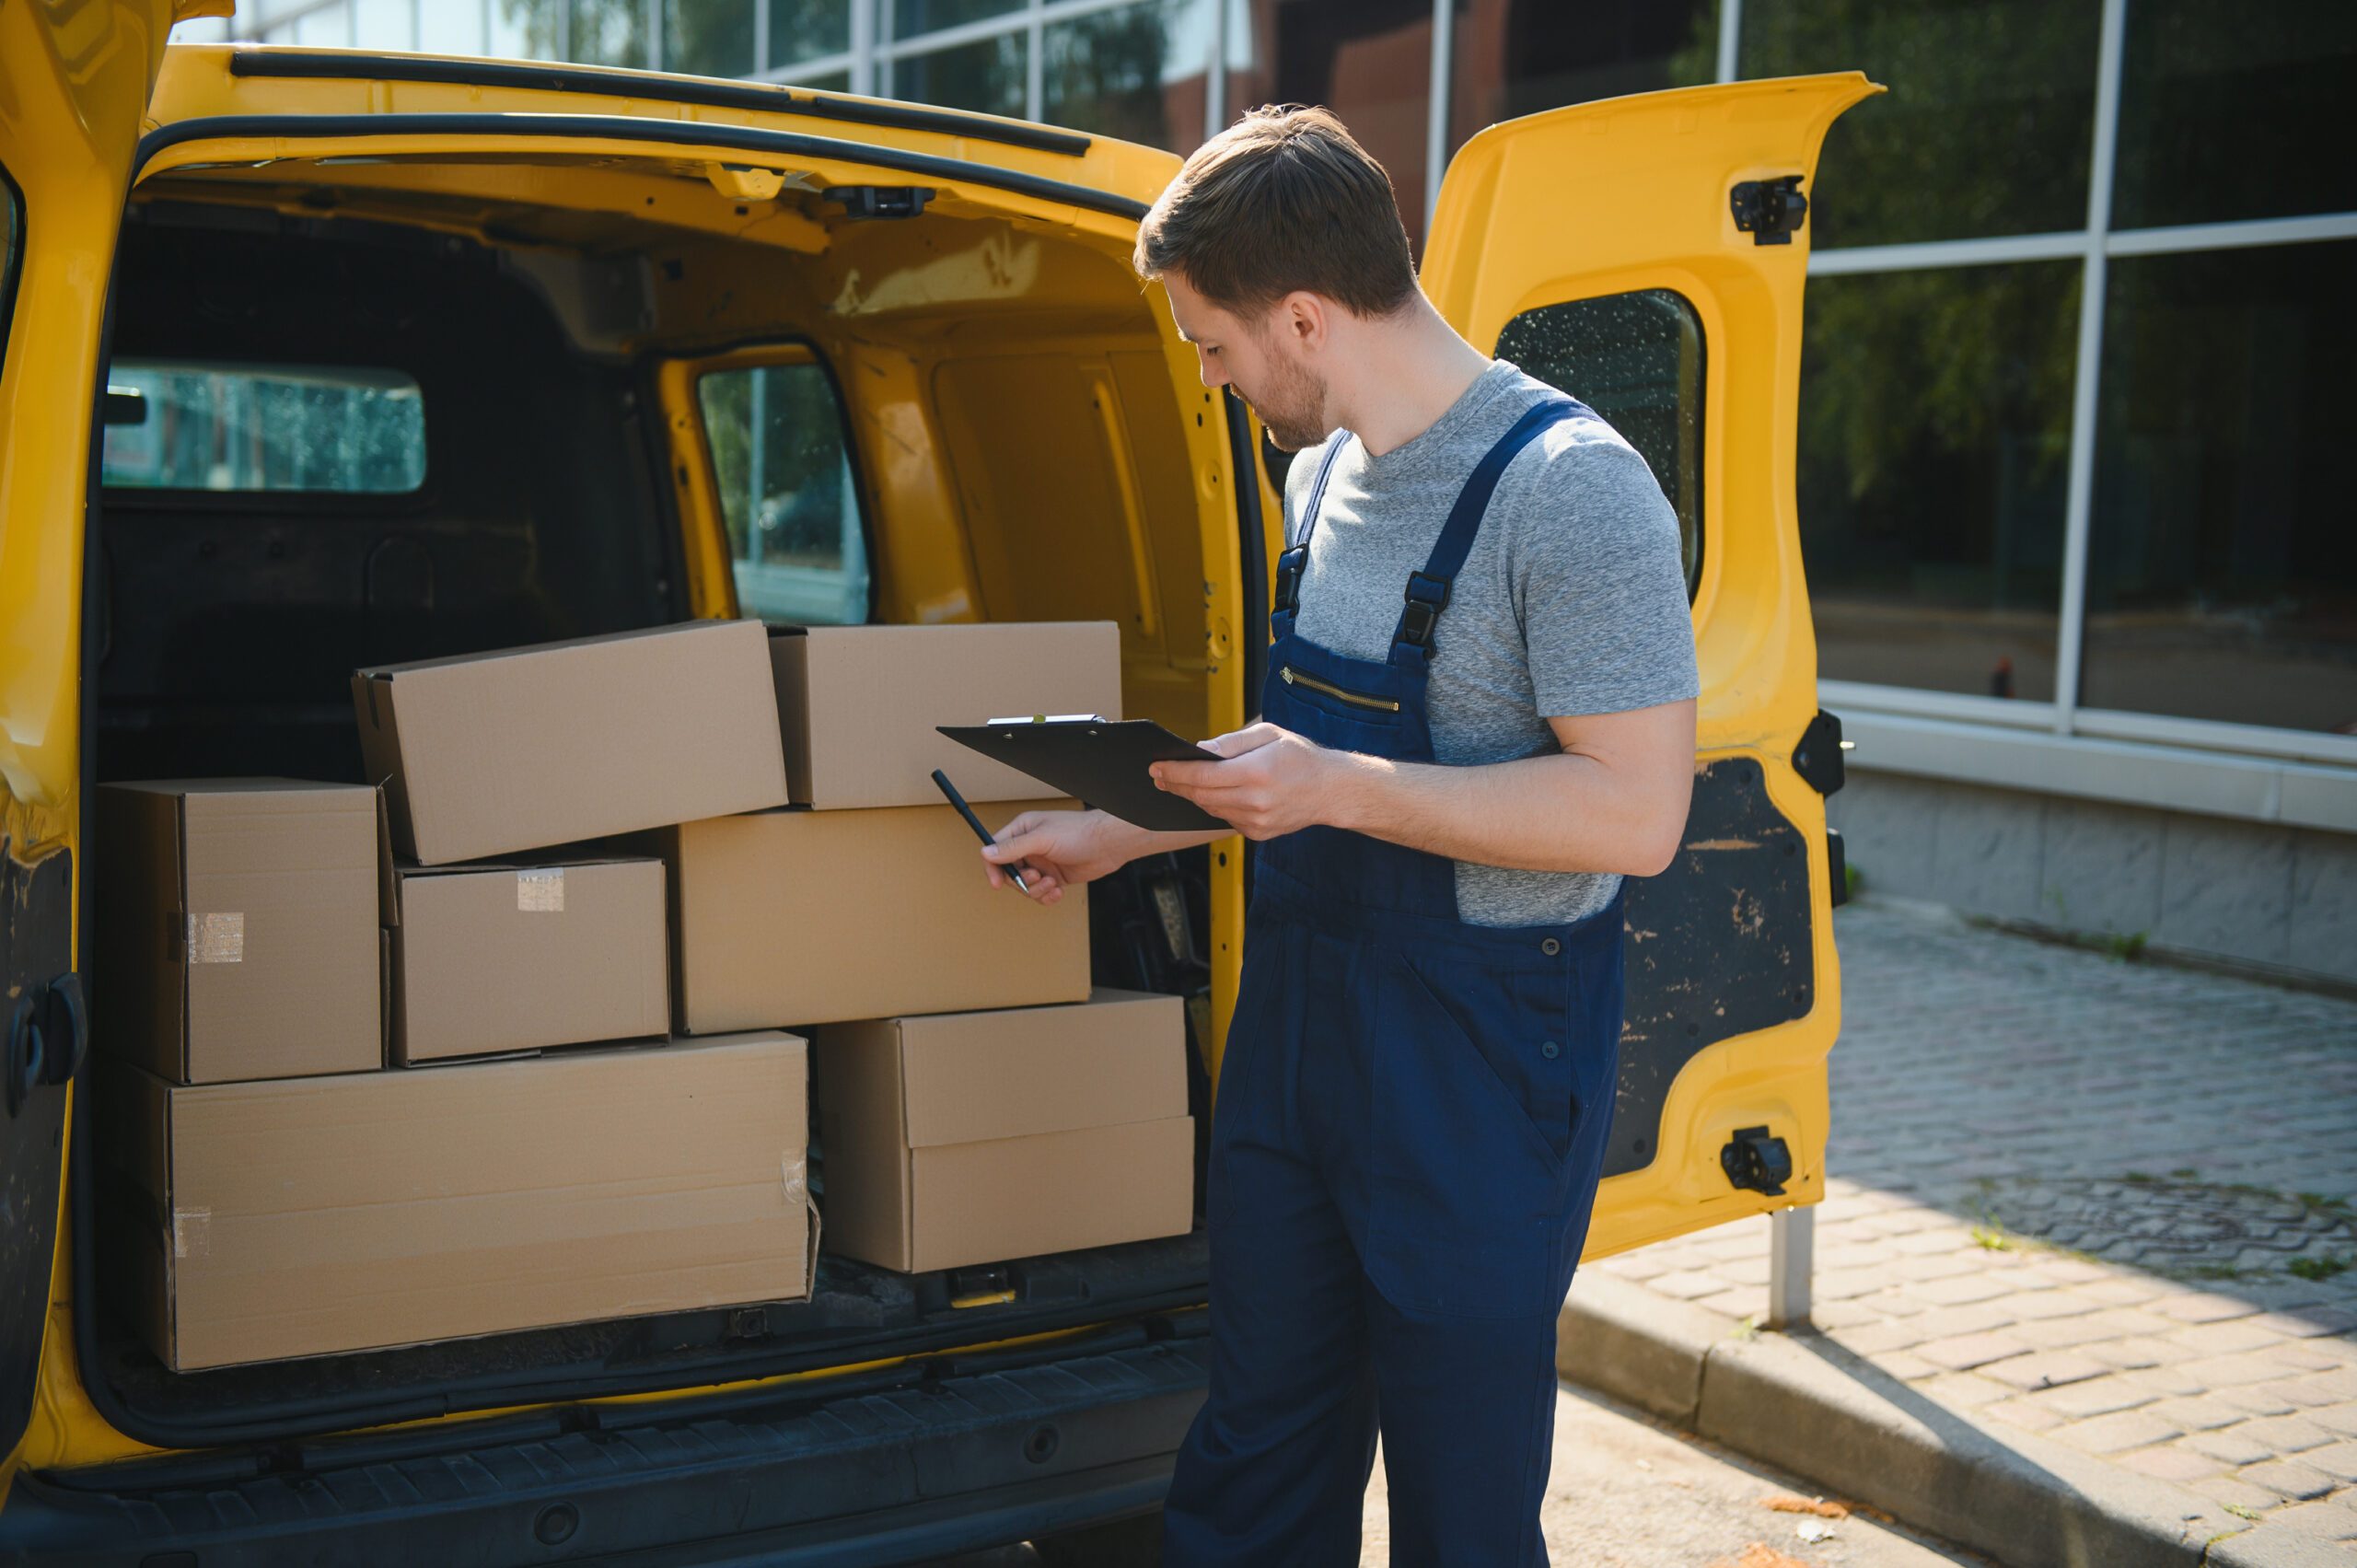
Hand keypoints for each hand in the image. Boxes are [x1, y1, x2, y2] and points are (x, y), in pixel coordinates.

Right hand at [980, 807, 1140, 905]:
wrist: (1108, 845)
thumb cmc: (1078, 833)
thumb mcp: (1041, 839)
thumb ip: (1013, 848)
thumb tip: (986, 852)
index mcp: (1022, 831)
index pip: (996, 851)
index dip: (993, 868)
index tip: (997, 883)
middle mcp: (1030, 847)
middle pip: (1011, 873)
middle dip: (1023, 881)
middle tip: (1037, 877)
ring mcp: (1043, 863)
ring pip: (1026, 887)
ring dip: (1037, 890)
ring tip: (1052, 884)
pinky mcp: (1055, 877)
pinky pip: (1041, 893)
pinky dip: (1047, 896)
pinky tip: (1058, 891)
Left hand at [1149, 722, 1345, 840]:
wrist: (1331, 790)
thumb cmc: (1299, 756)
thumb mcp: (1268, 734)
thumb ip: (1231, 742)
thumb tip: (1200, 751)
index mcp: (1257, 772)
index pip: (1203, 776)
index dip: (1175, 772)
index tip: (1156, 766)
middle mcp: (1256, 801)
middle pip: (1201, 796)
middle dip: (1176, 785)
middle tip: (1159, 776)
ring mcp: (1257, 821)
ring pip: (1210, 809)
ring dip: (1192, 796)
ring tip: (1178, 783)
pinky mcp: (1258, 833)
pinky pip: (1226, 818)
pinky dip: (1215, 806)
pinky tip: (1210, 795)